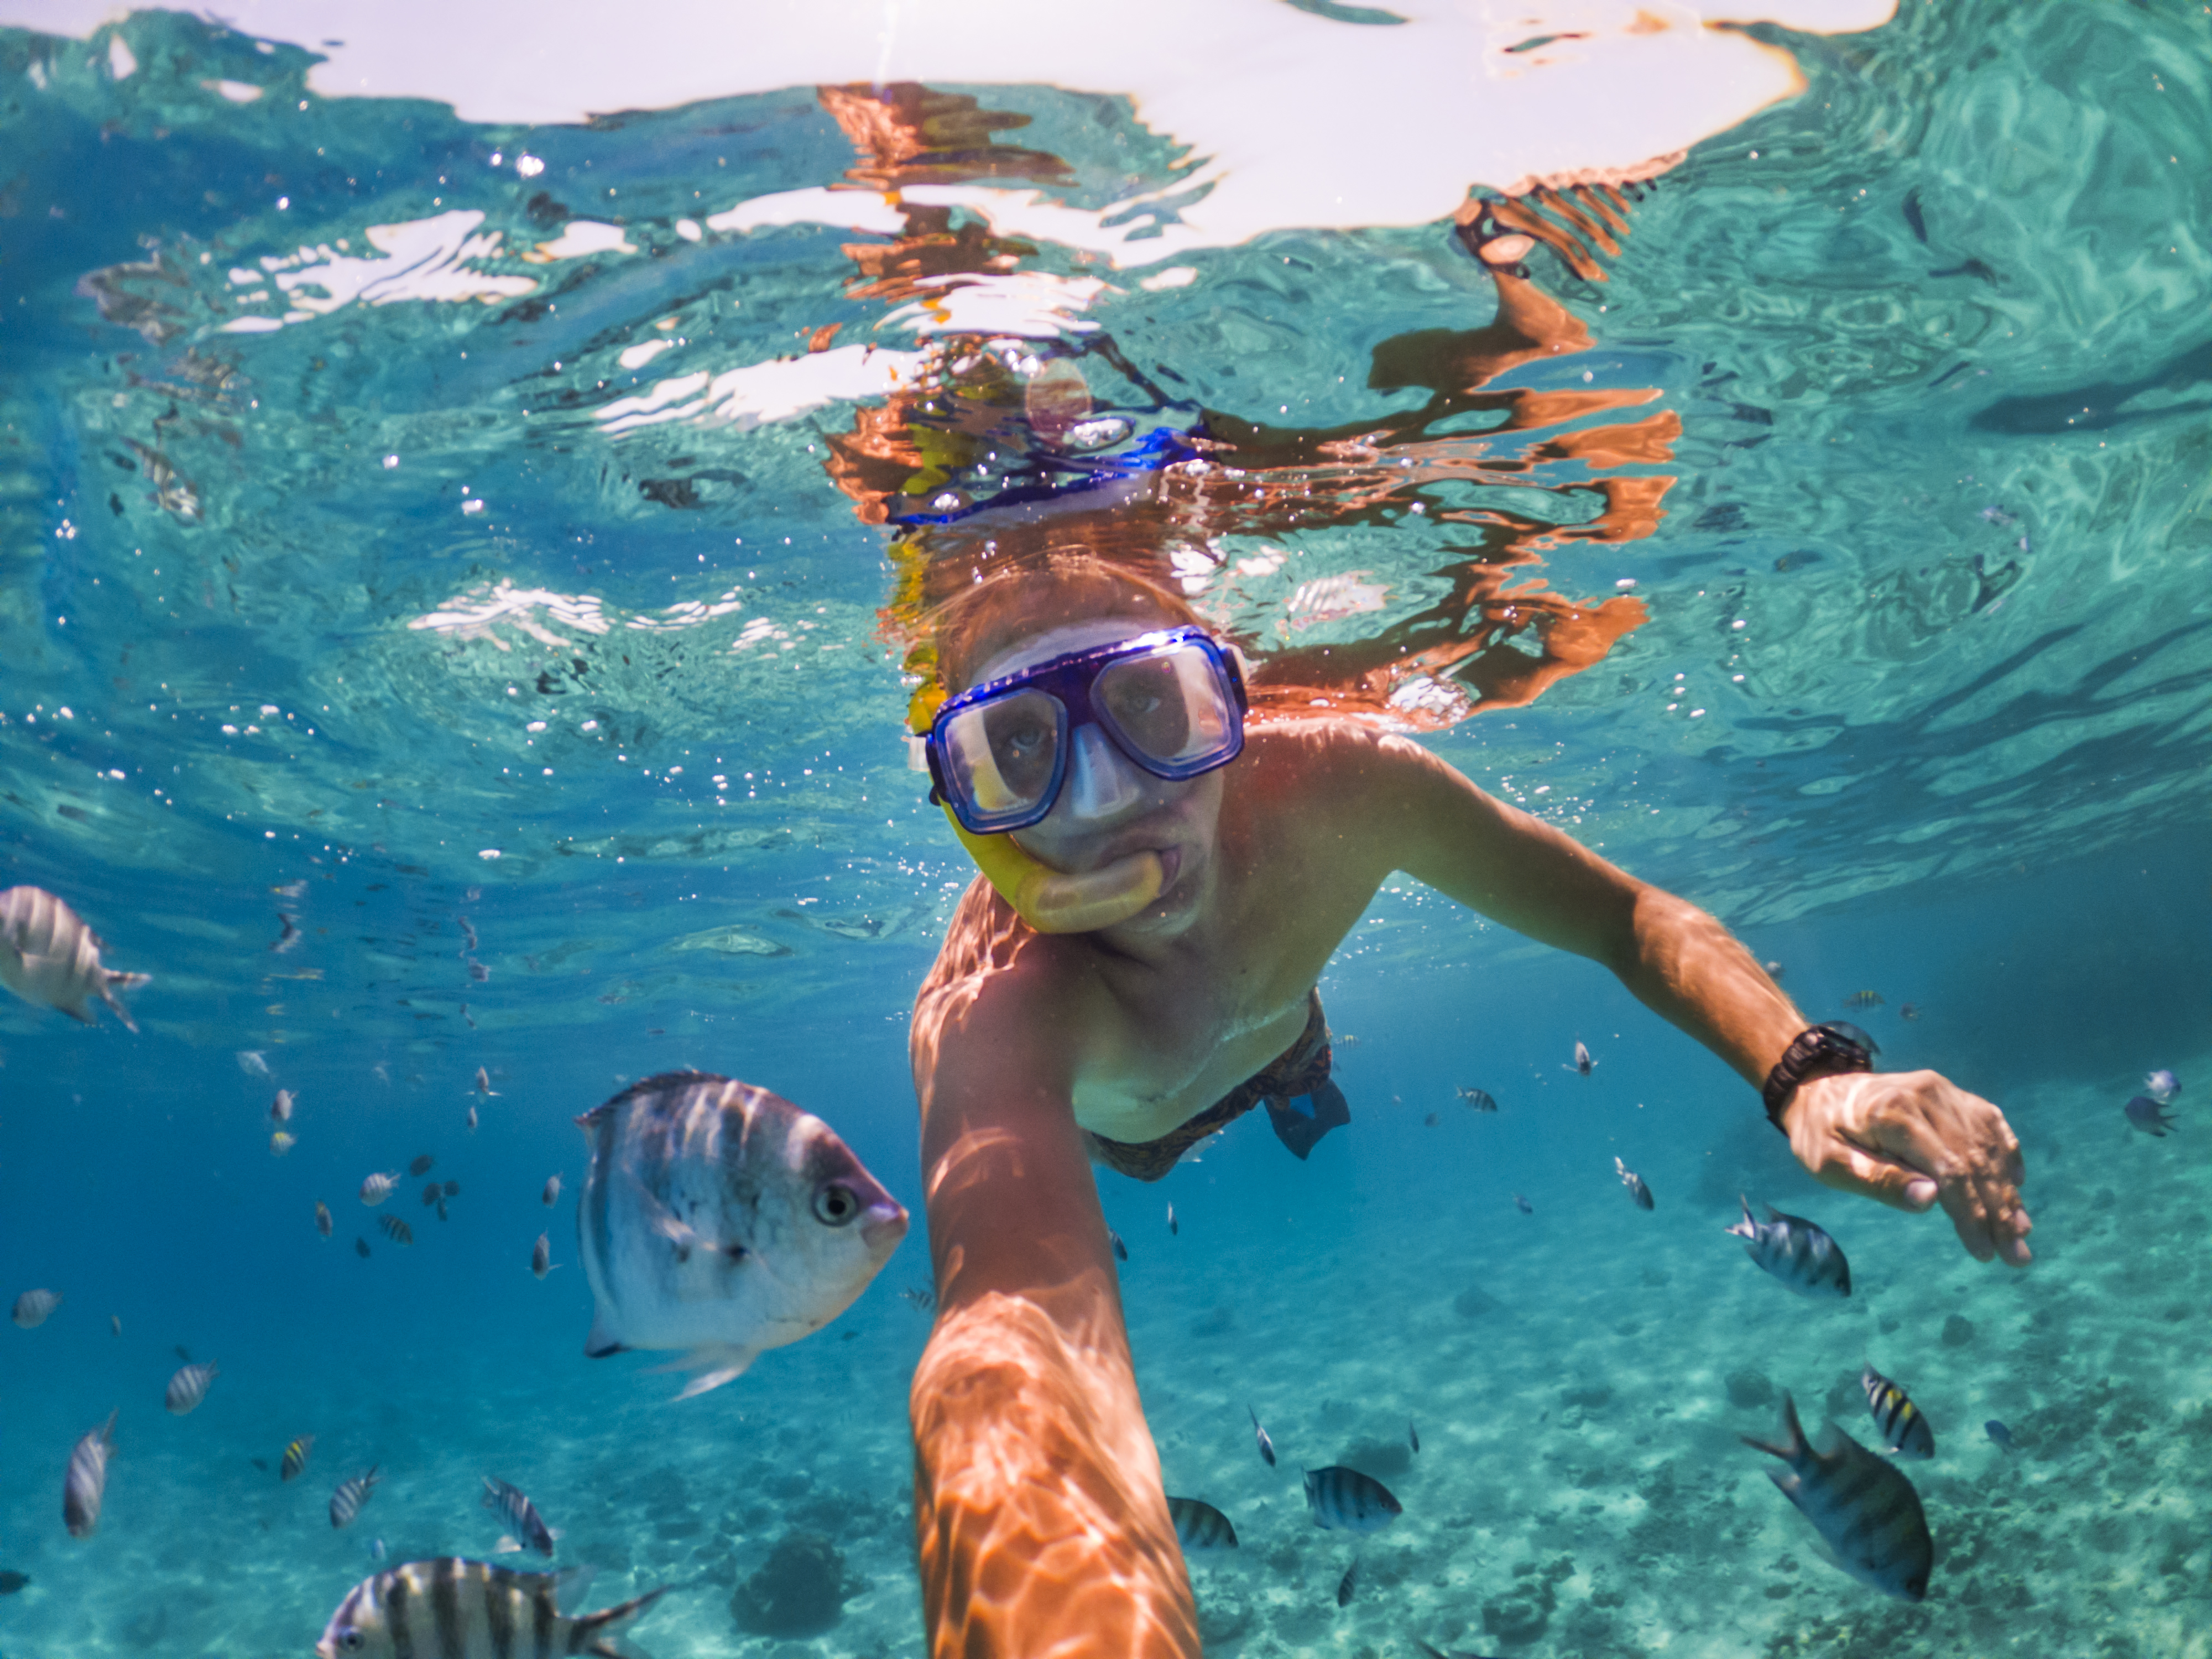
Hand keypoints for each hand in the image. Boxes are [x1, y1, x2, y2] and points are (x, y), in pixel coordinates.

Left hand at [1782, 1070, 2030, 1265]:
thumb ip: (1878, 1180)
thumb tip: (1930, 1201)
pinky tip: (2016, 1185)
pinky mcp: (1951, 1094)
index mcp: (1894, 1112)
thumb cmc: (1819, 1133)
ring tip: (2020, 1232)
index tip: (1984, 1251)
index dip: (1971, 1214)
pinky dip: (2006, 1155)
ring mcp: (1944, 1091)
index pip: (1949, 1169)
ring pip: (1988, 1146)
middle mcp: (1928, 1095)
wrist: (1816, 1089)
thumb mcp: (1828, 1162)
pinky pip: (1990, 1124)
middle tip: (2017, 1257)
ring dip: (2007, 1191)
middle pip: (1976, 1160)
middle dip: (1999, 1213)